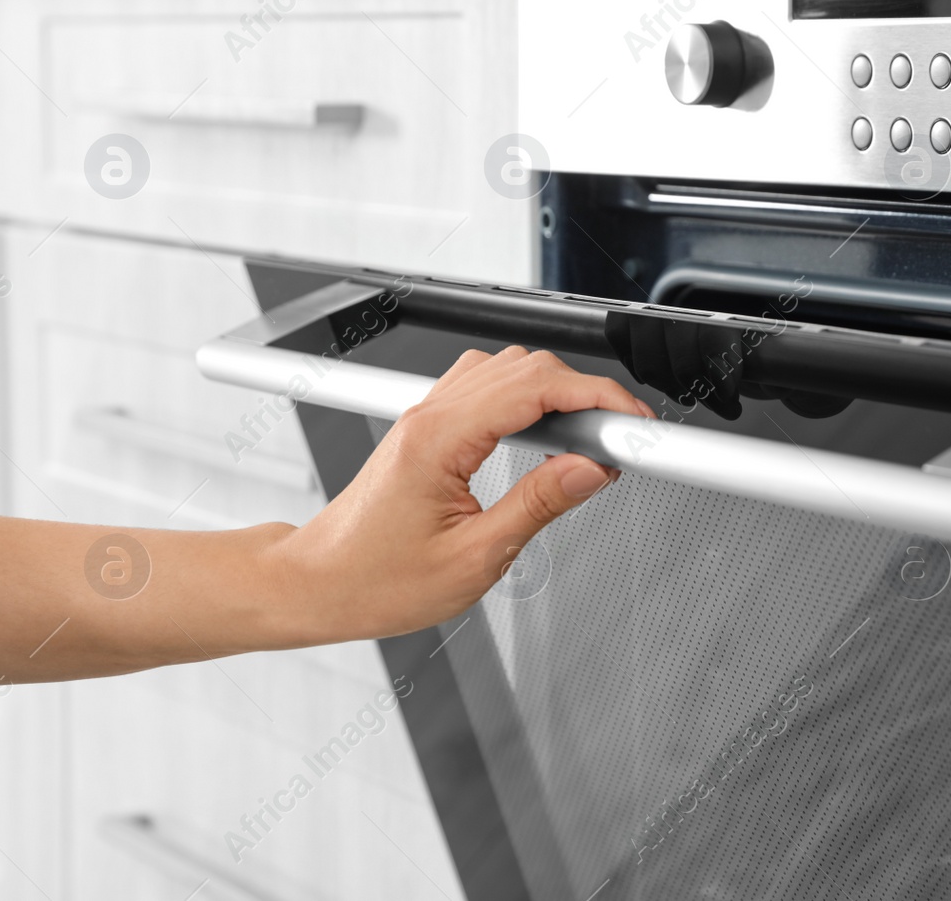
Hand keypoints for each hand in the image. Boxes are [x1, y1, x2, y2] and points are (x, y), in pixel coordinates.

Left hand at [265, 346, 651, 644]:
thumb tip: (590, 471)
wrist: (317, 584)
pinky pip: (487, 385)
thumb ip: (539, 505)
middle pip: (528, 367)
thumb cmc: (375, 580)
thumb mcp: (475, 558)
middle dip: (588, 394)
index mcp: (440, 439)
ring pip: (508, 367)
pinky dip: (528, 398)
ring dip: (558, 392)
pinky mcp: (427, 426)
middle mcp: (430, 414)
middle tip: (621, 440)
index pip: (538, 388)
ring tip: (589, 441)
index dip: (599, 399)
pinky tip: (546, 434)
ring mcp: (426, 414)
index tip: (632, 424)